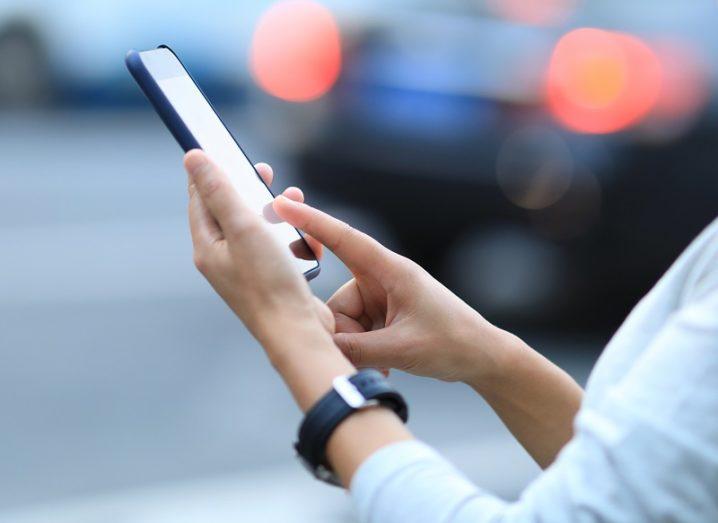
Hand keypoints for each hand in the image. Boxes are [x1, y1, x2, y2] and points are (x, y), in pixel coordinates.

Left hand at [184, 150, 333, 357]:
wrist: (297, 333)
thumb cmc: (268, 283)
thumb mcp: (242, 227)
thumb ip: (218, 190)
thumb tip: (192, 157)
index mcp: (208, 247)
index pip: (200, 200)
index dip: (210, 172)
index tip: (221, 149)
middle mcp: (224, 259)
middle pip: (231, 212)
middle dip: (249, 190)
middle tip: (263, 172)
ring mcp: (248, 271)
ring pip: (259, 228)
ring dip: (276, 213)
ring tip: (293, 203)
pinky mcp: (272, 279)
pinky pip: (279, 248)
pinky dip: (292, 238)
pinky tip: (306, 240)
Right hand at [273, 195, 517, 384]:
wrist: (481, 356)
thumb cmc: (452, 342)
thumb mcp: (402, 348)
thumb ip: (357, 349)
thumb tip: (320, 348)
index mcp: (392, 271)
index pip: (345, 240)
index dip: (311, 222)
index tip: (282, 205)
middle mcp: (384, 280)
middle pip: (339, 301)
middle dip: (344, 332)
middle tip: (367, 356)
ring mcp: (383, 298)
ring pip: (346, 320)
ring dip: (358, 347)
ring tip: (384, 364)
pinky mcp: (385, 314)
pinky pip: (358, 330)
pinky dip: (365, 350)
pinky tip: (385, 366)